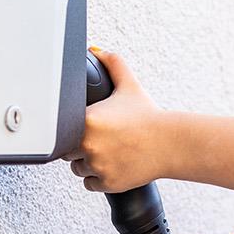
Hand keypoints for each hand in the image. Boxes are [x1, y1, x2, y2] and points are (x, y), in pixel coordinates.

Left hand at [71, 49, 167, 192]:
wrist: (171, 143)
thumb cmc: (150, 118)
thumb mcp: (130, 86)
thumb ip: (113, 64)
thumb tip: (98, 50)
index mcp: (87, 121)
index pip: (62, 132)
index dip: (73, 130)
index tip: (87, 129)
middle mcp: (89, 145)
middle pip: (68, 153)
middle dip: (80, 148)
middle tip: (102, 140)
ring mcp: (98, 165)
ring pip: (79, 170)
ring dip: (89, 164)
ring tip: (110, 152)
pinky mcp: (108, 182)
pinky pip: (91, 184)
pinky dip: (99, 178)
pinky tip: (114, 165)